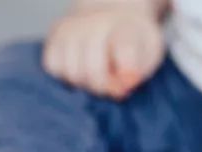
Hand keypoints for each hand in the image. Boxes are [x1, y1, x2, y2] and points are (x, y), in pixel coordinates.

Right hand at [43, 2, 163, 98]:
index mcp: (126, 27)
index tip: (130, 81)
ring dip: (84, 83)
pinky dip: (65, 75)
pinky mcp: (55, 33)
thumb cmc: (134, 43)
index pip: (124, 48)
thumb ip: (139, 72)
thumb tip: (122, 87)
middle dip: (103, 87)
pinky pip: (53, 66)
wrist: (113, 15)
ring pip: (72, 72)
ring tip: (96, 76)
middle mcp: (96, 23)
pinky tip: (79, 69)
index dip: (127, 71)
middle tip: (111, 85)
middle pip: (93, 71)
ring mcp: (72, 27)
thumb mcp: (149, 56)